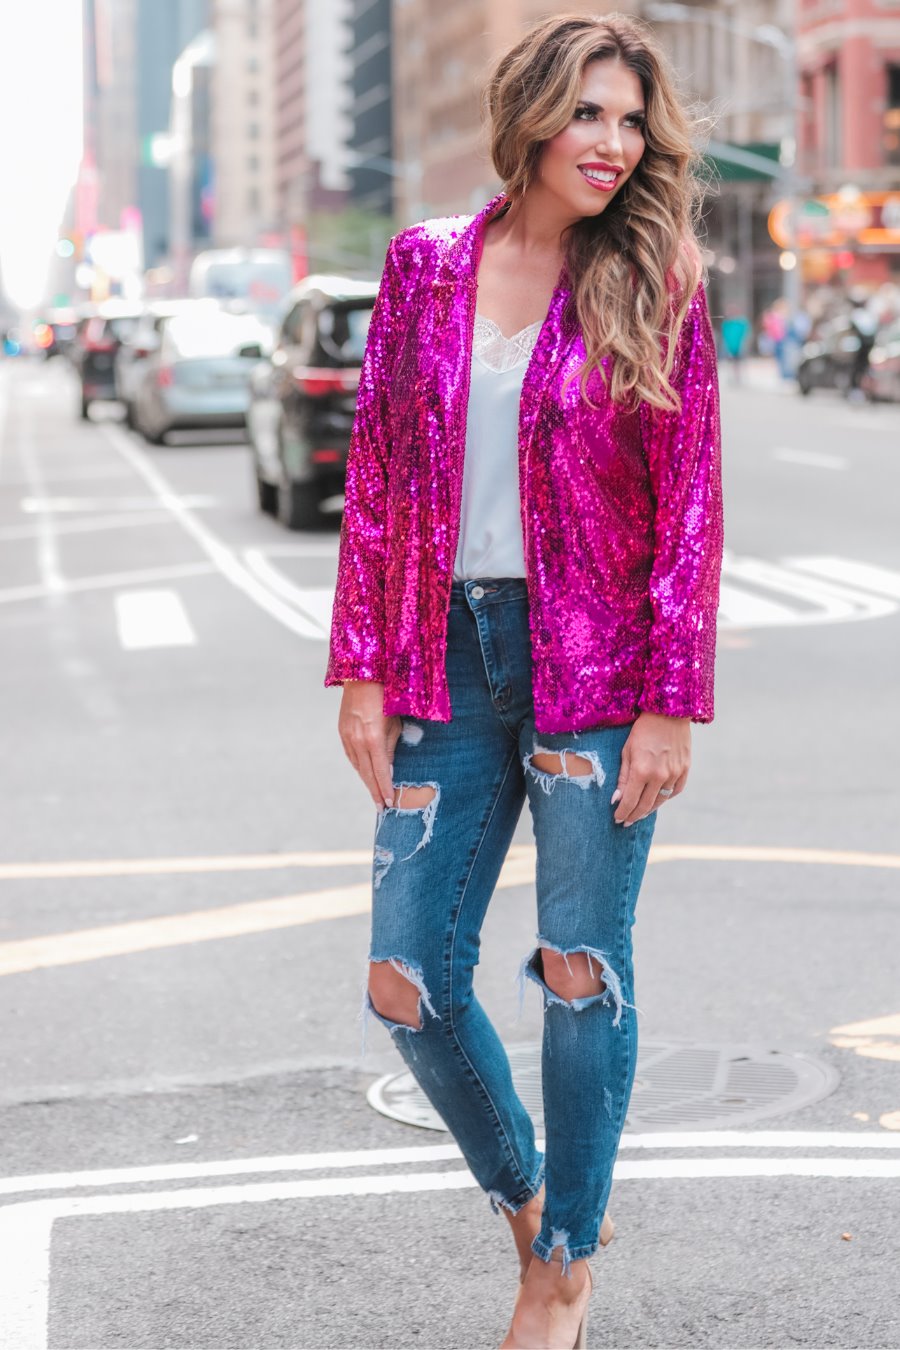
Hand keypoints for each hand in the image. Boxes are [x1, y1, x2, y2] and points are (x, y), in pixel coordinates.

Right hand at [338, 681, 401, 808]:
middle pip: (367, 774)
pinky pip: (351, 755)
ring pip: (357, 766)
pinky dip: (359, 766)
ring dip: (366, 781)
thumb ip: (391, 746)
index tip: (390, 803)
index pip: (380, 772)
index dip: (385, 788)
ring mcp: (347, 736)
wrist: (363, 676)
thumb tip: (388, 766)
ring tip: (375, 795)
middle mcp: (357, 741)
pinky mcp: (342, 731)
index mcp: (373, 739)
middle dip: (375, 791)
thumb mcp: (395, 722)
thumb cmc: (387, 696)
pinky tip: (364, 774)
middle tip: (382, 807)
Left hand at [612, 712, 690, 826]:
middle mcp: (659, 776)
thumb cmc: (642, 730)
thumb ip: (623, 778)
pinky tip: (657, 800)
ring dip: (648, 810)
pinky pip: (675, 791)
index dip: (622, 812)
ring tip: (639, 814)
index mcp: (641, 770)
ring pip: (661, 801)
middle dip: (633, 816)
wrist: (669, 713)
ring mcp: (675, 774)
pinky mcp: (685, 770)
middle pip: (645, 805)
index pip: (630, 801)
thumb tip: (617, 800)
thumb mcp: (626, 751)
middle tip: (626, 821)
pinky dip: (665, 798)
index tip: (617, 818)